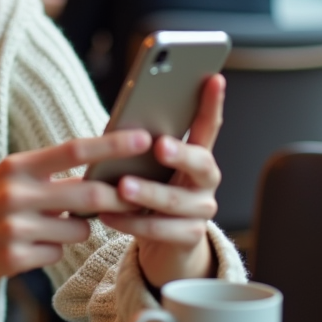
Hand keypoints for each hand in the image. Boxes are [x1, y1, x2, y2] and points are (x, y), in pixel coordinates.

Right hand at [0, 132, 150, 287]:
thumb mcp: (11, 178)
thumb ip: (50, 173)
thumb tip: (104, 171)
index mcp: (17, 165)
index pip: (74, 149)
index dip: (113, 144)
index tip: (144, 138)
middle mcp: (15, 193)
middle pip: (88, 192)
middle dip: (117, 197)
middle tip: (132, 198)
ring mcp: (14, 227)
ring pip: (79, 227)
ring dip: (78, 228)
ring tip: (51, 225)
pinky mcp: (14, 258)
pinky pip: (58, 252)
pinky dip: (53, 248)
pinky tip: (29, 246)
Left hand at [98, 75, 225, 288]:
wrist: (163, 244)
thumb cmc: (150, 192)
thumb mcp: (148, 167)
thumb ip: (143, 148)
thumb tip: (122, 129)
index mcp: (197, 155)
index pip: (209, 125)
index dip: (212, 102)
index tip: (214, 78)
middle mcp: (206, 181)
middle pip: (200, 163)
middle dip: (180, 153)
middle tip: (159, 146)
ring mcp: (201, 210)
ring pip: (175, 200)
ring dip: (147, 192)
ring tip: (122, 186)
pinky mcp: (189, 237)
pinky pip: (159, 229)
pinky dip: (131, 221)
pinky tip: (108, 215)